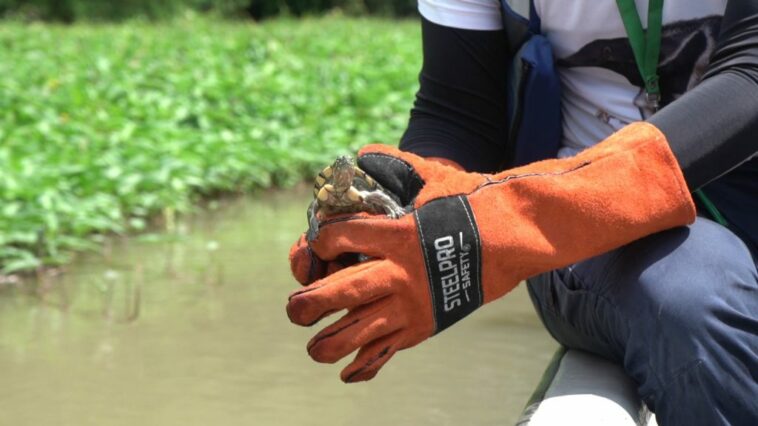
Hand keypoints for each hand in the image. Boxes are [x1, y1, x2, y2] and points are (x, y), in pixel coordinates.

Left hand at [287, 122, 695, 381]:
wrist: (514, 237)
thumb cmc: (472, 204)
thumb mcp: (432, 177)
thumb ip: (394, 166)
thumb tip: (362, 155)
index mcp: (395, 234)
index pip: (338, 238)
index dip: (318, 242)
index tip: (316, 245)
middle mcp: (398, 272)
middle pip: (339, 292)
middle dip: (308, 303)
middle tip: (294, 307)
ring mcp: (411, 303)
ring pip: (358, 331)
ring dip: (329, 343)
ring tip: (314, 346)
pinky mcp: (425, 325)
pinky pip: (389, 352)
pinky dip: (365, 367)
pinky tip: (348, 373)